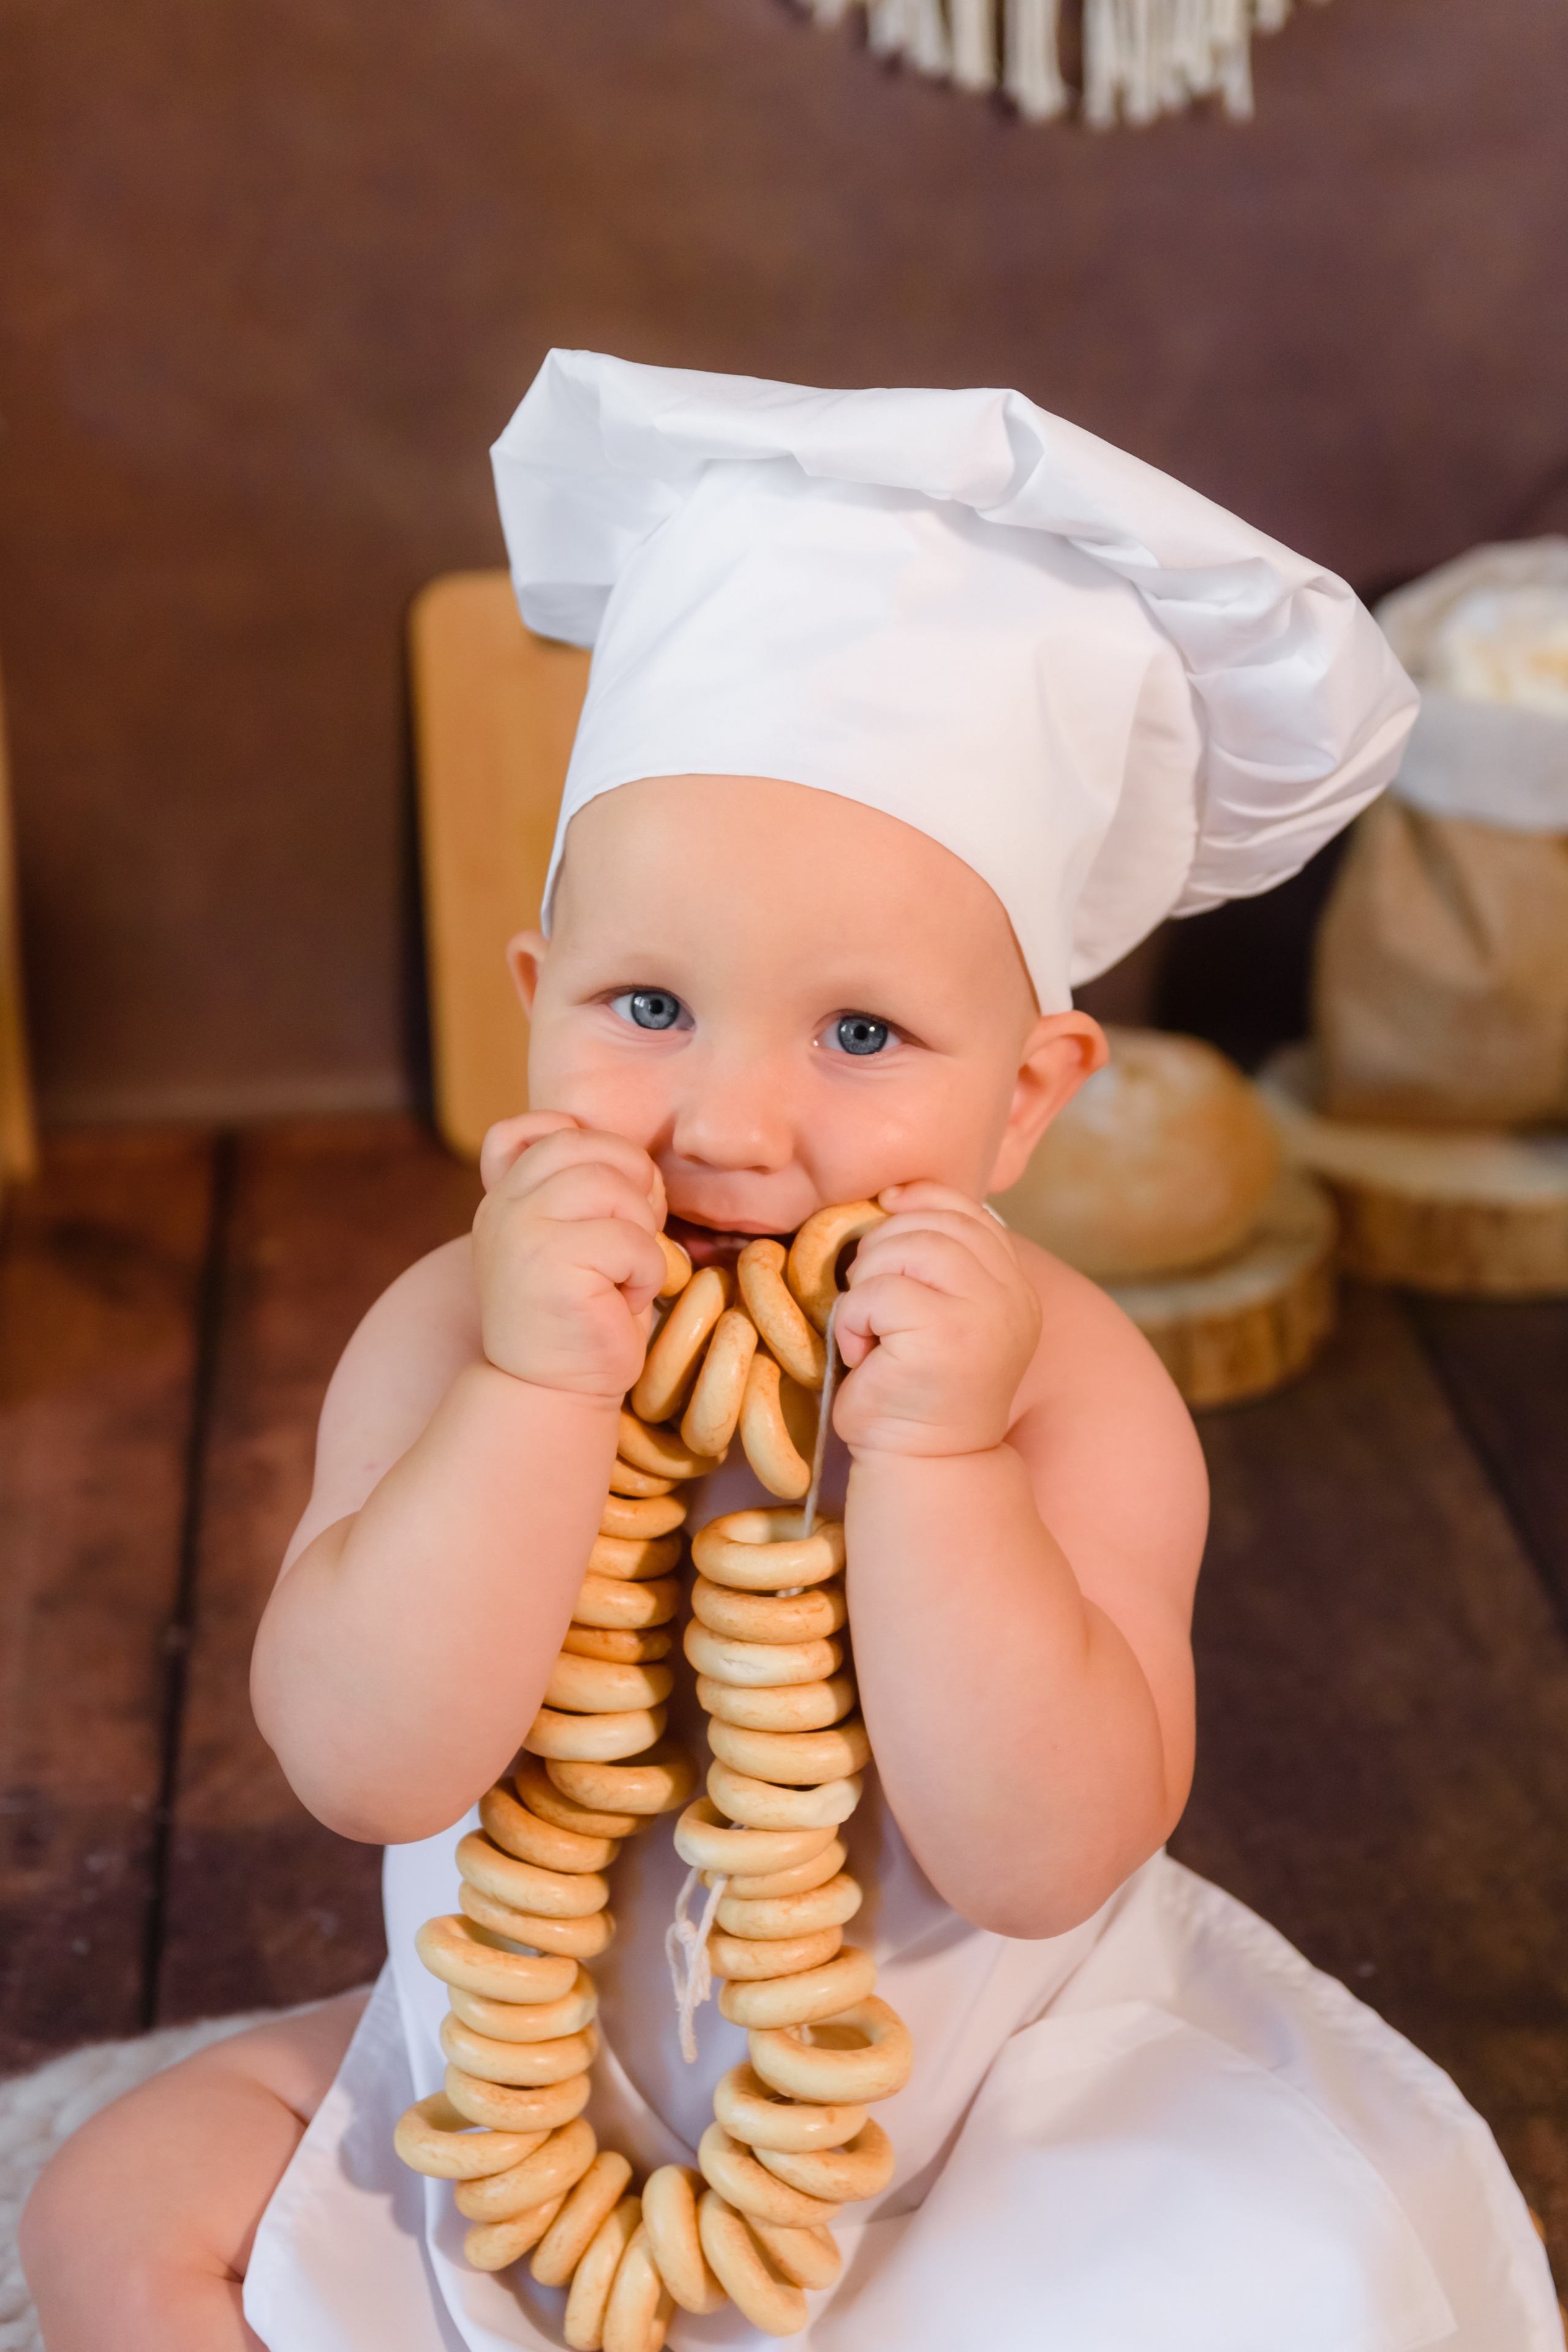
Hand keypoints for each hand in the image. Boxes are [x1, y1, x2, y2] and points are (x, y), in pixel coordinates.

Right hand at [471, 1112, 668, 1399]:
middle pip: (587, 1145)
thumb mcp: (566, 1240)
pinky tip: (621, 1301)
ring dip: (641, 1232)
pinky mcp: (551, 1263)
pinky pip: (632, 1241)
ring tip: (624, 1273)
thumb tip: (630, 1155)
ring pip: (614, 1188)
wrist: (548, 1393)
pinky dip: (646, 1273)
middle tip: (635, 1233)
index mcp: (504, 1196)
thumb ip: (573, 1190)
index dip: (588, 1145)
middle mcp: (503, 1206)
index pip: (533, 1127)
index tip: (606, 1197)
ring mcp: (521, 1231)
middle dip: (632, 1181)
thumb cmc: (578, 1316)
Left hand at [832, 1184, 1040, 1459]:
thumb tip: (894, 1194)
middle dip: (881, 1254)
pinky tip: (866, 1356)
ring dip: (866, 1288)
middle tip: (874, 1307)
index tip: (883, 1218)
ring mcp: (983, 1314)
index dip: (917, 1202)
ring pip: (901, 1249)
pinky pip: (875, 1293)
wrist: (926, 1465)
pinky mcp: (944, 1335)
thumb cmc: (916, 1387)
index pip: (964, 1209)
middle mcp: (1010, 1295)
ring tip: (872, 1331)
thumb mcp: (939, 1310)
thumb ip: (936, 1258)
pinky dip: (853, 1322)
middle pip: (927, 1223)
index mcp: (1013, 1285)